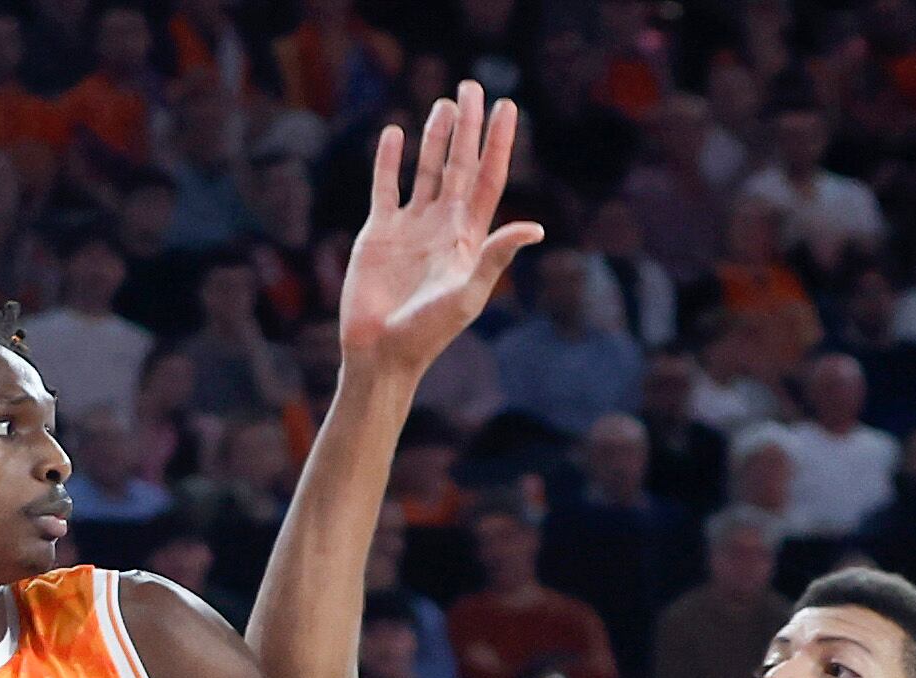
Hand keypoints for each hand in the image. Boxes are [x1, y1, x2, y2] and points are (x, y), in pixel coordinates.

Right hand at [338, 80, 545, 377]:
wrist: (381, 353)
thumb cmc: (428, 332)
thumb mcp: (467, 294)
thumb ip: (496, 257)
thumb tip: (536, 228)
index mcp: (468, 237)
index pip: (489, 178)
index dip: (498, 143)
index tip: (507, 107)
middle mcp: (443, 226)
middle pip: (460, 165)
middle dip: (468, 128)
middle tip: (473, 87)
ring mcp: (411, 227)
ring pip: (426, 170)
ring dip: (435, 137)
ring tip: (445, 104)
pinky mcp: (380, 232)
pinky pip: (386, 187)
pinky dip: (389, 160)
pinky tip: (395, 133)